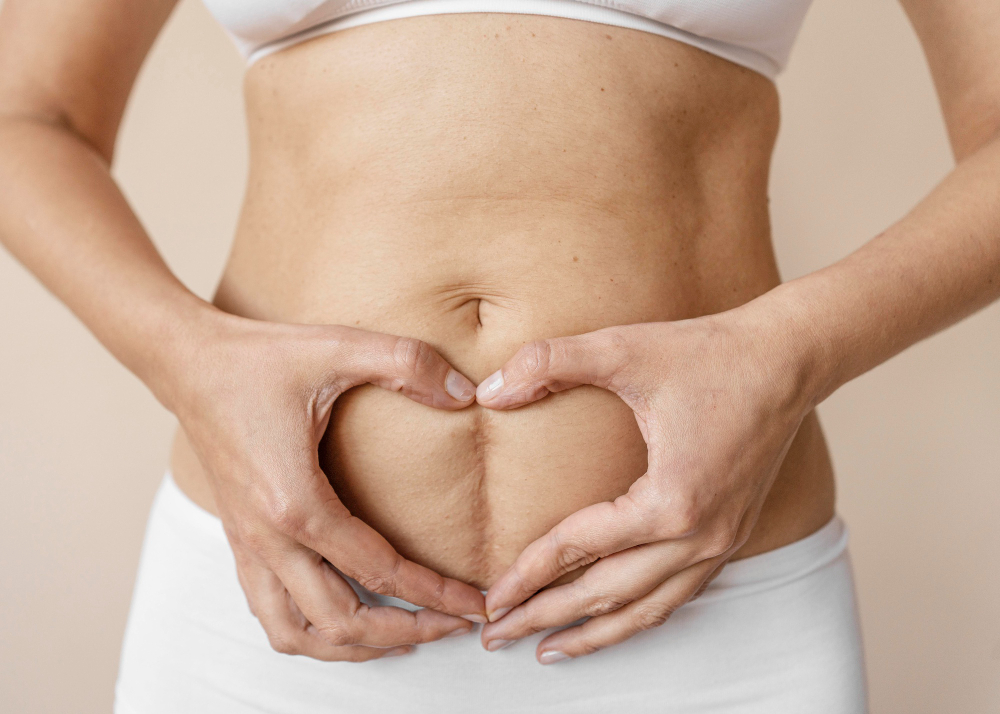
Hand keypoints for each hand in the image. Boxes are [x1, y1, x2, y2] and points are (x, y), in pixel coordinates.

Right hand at [167, 310, 486, 661]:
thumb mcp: (338, 347)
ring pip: (295, 634)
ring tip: (402, 637)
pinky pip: (269, 612)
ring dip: (352, 647)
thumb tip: (467, 391)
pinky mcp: (239, 540)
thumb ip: (407, 364)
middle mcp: (267, 538)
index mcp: (296, 503)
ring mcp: (248, 545)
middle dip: (405, 633)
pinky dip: (309, 632)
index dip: (434, 594)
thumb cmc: (257, 359)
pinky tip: (342, 616)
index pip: (378, 570)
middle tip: (454, 624)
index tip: (474, 606)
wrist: (186, 362)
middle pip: (340, 623)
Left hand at [476, 304, 817, 662]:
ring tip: (546, 650)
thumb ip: (550, 362)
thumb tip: (490, 391)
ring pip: (647, 608)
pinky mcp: (730, 535)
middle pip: (607, 594)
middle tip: (496, 636)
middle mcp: (699, 535)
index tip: (490, 598)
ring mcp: (720, 541)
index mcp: (670, 500)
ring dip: (594, 633)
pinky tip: (613, 620)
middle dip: (546, 618)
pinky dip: (638, 616)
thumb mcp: (623, 348)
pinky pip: (678, 594)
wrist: (787, 358)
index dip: (527, 574)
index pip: (579, 548)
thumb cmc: (709, 353)